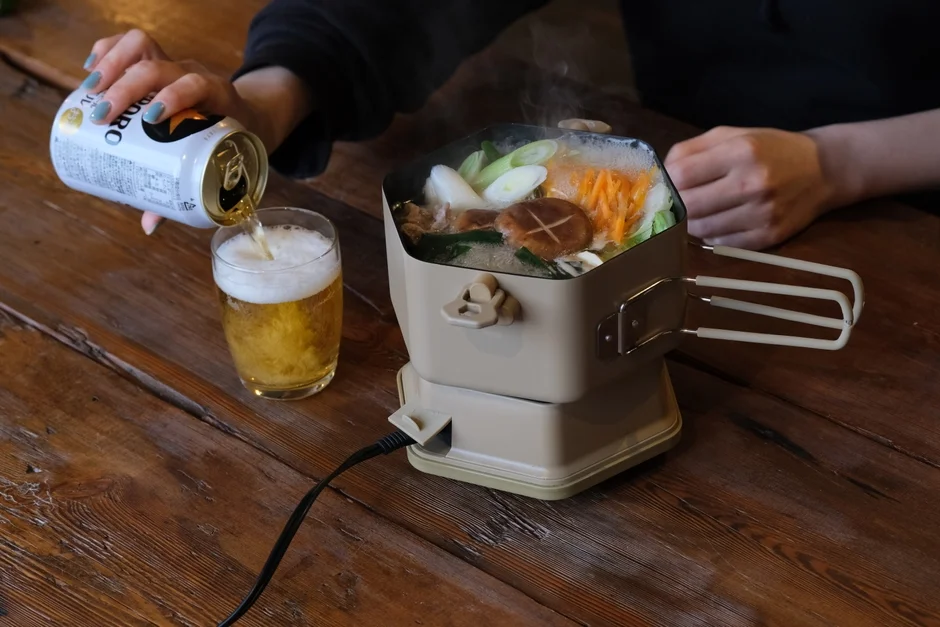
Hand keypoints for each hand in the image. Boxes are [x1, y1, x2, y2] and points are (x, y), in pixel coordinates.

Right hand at [80, 29, 268, 233]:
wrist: (250, 116)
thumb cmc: (231, 145)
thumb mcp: (219, 163)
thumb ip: (187, 192)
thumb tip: (149, 227)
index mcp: (218, 98)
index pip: (196, 85)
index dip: (173, 96)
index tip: (150, 117)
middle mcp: (194, 74)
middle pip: (158, 66)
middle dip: (126, 87)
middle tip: (101, 116)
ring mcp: (175, 64)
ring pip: (141, 46)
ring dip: (111, 65)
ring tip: (88, 93)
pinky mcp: (159, 60)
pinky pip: (130, 45)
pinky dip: (107, 52)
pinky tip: (88, 71)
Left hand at [664, 126, 834, 248]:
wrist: (822, 170)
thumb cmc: (770, 149)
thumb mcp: (733, 135)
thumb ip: (692, 149)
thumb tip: (662, 171)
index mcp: (741, 151)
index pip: (683, 174)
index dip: (668, 180)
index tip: (669, 181)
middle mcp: (752, 183)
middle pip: (690, 205)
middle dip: (678, 204)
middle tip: (679, 200)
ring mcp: (761, 214)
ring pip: (703, 229)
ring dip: (692, 223)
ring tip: (698, 211)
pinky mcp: (768, 237)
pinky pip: (722, 244)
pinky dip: (712, 236)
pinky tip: (718, 222)